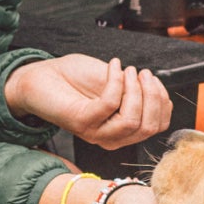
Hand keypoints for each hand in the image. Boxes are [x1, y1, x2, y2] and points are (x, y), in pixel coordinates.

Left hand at [6, 55, 173, 149]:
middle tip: (142, 73)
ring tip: (127, 70)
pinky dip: (116, 81)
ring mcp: (95, 132)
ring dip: (135, 89)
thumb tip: (157, 88)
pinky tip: (112, 66)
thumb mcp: (114, 82)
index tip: (153, 79)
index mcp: (122, 129)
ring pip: (132, 121)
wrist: (41, 77)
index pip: (158, 126)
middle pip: (149, 127)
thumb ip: (135, 90)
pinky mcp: (81, 122)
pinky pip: (109, 104)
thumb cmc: (75, 79)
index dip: (162, 101)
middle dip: (153, 95)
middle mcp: (111, 137)